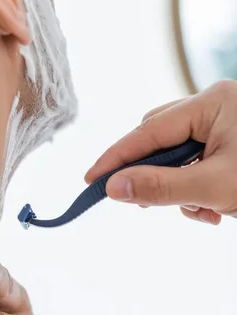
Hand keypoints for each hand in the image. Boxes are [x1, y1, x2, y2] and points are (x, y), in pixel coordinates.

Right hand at [85, 80, 236, 224]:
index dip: (117, 158)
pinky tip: (212, 210)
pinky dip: (195, 192)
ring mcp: (221, 127)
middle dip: (153, 176)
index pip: (149, 131)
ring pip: (175, 158)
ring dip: (178, 190)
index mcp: (212, 103)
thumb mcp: (213, 185)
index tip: (92, 180)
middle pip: (159, 141)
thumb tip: (112, 187)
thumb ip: (161, 186)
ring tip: (201, 211)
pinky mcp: (226, 146)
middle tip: (142, 203)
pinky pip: (193, 166)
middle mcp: (214, 108)